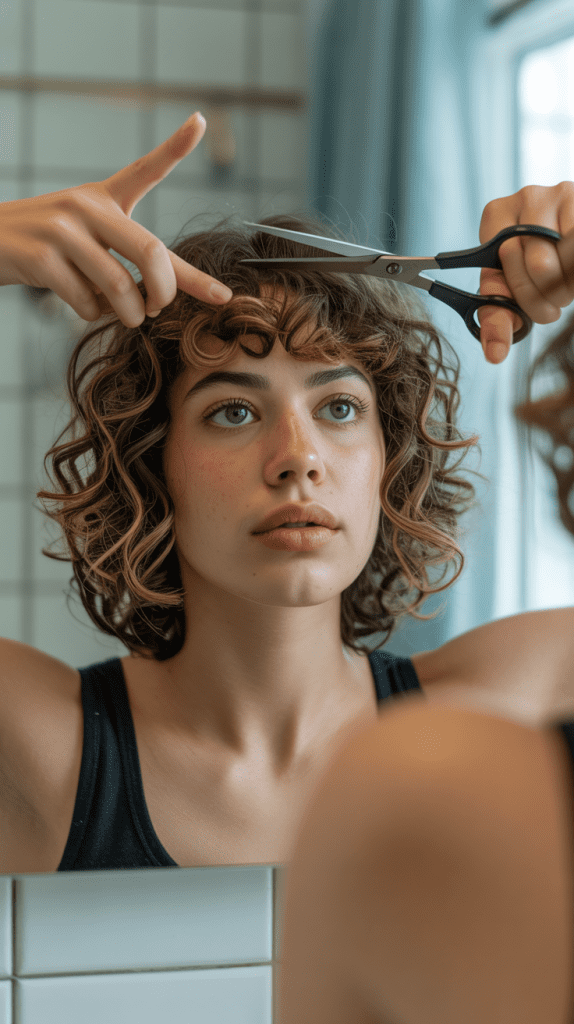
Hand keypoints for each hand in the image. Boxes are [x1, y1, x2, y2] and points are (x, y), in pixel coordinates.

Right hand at [0, 112, 232, 326]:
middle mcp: (85, 206)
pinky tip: (85, 305)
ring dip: (131, 314)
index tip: (200, 120)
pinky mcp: (41, 258)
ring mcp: (62, 230)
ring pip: (121, 286)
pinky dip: (93, 314)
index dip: (174, 147)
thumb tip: (164, 298)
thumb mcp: (86, 236)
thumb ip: (124, 257)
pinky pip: (86, 301)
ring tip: (129, 317)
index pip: (144, 170)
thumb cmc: (48, 246)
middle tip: (159, 308)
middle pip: (150, 251)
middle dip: (166, 291)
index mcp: (103, 197)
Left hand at [477, 181, 573, 362]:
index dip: (522, 292)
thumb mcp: (506, 289)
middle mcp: (527, 196)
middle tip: (553, 301)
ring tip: (565, 285)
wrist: (561, 244)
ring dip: (569, 286)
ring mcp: (561, 193)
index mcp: (495, 214)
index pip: (507, 261)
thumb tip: (495, 353)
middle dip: (548, 295)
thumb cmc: (527, 268)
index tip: (528, 305)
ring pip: (569, 257)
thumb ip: (497, 318)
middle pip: (540, 263)